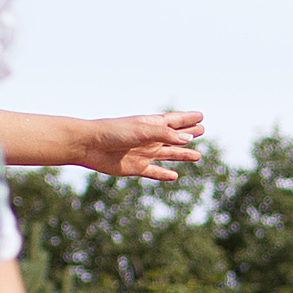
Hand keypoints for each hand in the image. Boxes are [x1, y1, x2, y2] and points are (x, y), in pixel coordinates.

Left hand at [78, 111, 204, 181]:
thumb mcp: (143, 131)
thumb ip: (166, 135)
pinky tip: (174, 176)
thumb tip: (189, 140)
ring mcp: (143, 153)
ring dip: (183, 155)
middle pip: (174, 137)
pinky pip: (154, 171)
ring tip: (197, 156)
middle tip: (202, 130)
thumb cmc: (114, 133)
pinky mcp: (136, 167)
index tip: (201, 116)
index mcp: (152, 125)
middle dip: (188, 134)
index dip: (188, 119)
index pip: (175, 121)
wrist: (90, 145)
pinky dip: (164, 174)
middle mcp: (150, 138)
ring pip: (168, 154)